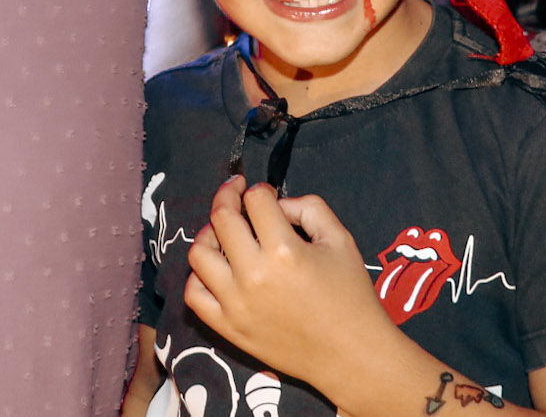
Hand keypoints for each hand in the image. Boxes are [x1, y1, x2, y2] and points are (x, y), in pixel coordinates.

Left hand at [182, 178, 396, 391]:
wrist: (351, 356)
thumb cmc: (351, 296)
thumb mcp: (341, 240)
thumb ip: (308, 208)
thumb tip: (277, 204)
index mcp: (284, 251)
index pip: (255, 200)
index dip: (260, 189)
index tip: (265, 194)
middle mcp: (254, 275)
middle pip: (222, 218)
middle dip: (228, 196)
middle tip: (237, 194)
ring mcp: (236, 304)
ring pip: (199, 253)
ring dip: (209, 234)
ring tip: (224, 233)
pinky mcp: (228, 328)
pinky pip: (194, 295)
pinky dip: (199, 276)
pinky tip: (217, 269)